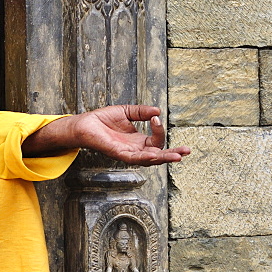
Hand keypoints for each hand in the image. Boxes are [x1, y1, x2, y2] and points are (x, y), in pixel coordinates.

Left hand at [23, 105, 188, 165]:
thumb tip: (157, 111)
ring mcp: (127, 153)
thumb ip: (142, 112)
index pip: (157, 141)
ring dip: (163, 158)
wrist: (84, 124)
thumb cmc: (102, 120)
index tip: (156, 117)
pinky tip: (154, 155)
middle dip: (173, 154)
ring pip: (149, 159)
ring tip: (178, 156)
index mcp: (138, 141)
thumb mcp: (126, 112)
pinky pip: (134, 158)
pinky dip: (145, 157)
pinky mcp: (118, 154)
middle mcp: (135, 149)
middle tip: (187, 151)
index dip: (160, 130)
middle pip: (158, 155)